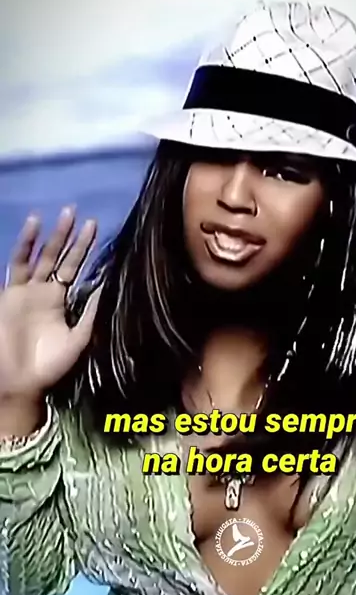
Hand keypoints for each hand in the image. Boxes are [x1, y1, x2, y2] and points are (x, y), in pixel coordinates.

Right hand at [0, 207, 100, 400]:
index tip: (96, 227)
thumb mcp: (79, 339)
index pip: (76, 268)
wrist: (21, 381)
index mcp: (62, 301)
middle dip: (69, 236)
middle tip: (81, 212)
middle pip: (60, 257)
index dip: (85, 249)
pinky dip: (26, 244)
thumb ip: (91, 313)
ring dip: (52, 235)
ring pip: (41, 256)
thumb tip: (106, 285)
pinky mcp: (10, 293)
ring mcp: (26, 290)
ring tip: (64, 214)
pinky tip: (34, 225)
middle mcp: (45, 291)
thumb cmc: (51, 365)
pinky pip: (18, 264)